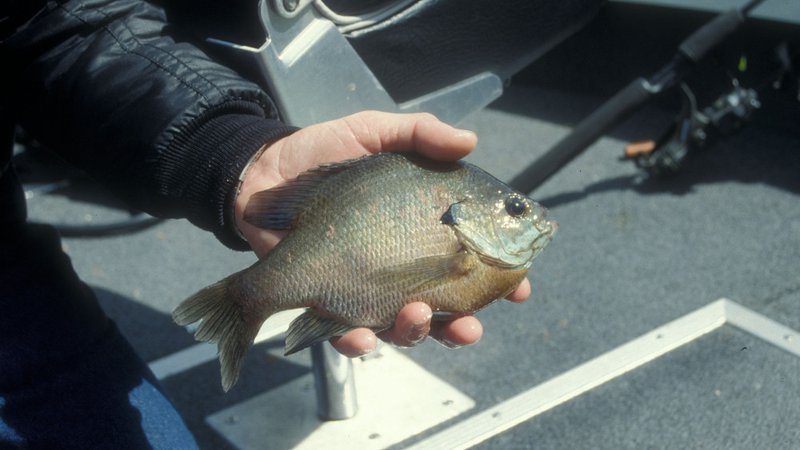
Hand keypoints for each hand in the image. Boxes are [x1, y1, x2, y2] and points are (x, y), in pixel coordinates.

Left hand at [234, 111, 530, 356]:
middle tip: (469, 325)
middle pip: (444, 306)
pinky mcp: (330, 303)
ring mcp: (368, 287)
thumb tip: (470, 141)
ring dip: (416, 332)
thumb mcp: (373, 132)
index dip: (500, 277)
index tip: (520, 288)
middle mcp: (402, 264)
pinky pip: (348, 334)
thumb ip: (419, 134)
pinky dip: (358, 342)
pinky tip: (362, 336)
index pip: (472, 258)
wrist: (263, 173)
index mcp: (422, 228)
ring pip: (403, 326)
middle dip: (463, 324)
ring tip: (415, 317)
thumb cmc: (324, 152)